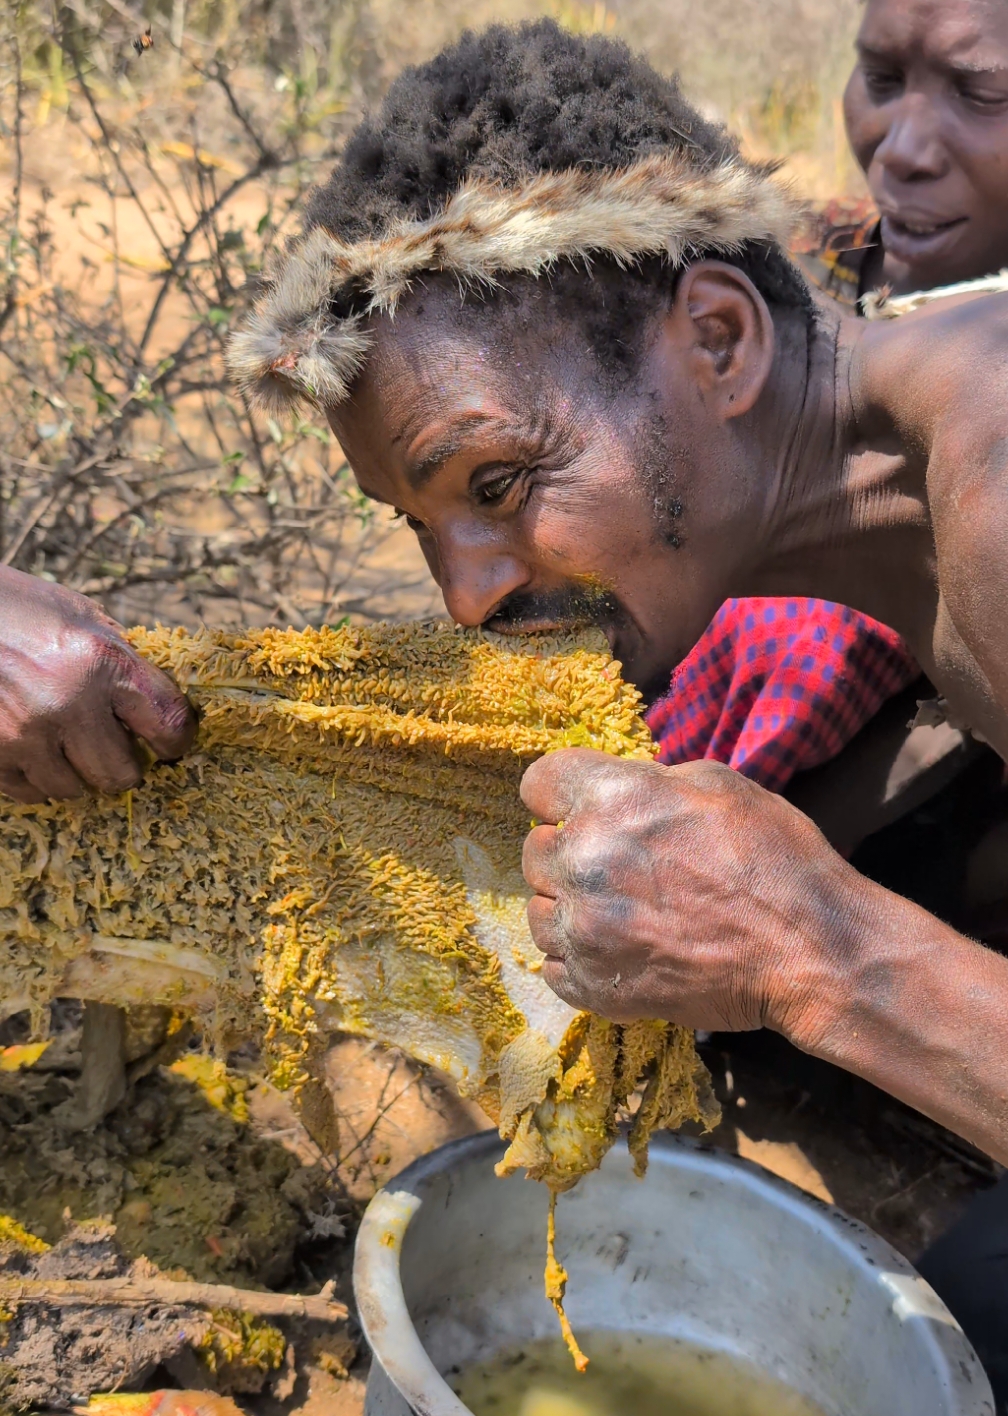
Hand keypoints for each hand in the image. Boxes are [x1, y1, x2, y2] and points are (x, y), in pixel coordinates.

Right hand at [0, 566, 196, 802]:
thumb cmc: (18, 608)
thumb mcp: (81, 617)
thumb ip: (120, 661)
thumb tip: (156, 708)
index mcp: (102, 662)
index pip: (169, 724)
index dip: (176, 740)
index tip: (170, 744)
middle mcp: (67, 703)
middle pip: (120, 773)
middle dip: (121, 763)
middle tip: (111, 746)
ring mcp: (25, 734)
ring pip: (73, 789)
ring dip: (74, 771)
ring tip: (63, 741)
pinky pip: (31, 793)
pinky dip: (36, 777)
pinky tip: (32, 747)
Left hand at [520, 747, 861, 1037]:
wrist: (807, 949)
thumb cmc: (773, 859)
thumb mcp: (717, 785)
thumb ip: (650, 784)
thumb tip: (622, 793)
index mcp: (608, 800)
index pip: (538, 784)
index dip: (561, 795)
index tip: (580, 807)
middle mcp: (582, 862)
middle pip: (534, 850)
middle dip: (568, 851)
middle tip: (617, 865)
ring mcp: (584, 930)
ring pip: (539, 912)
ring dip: (570, 908)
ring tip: (621, 912)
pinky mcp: (594, 985)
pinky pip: (555, 967)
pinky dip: (581, 959)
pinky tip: (622, 949)